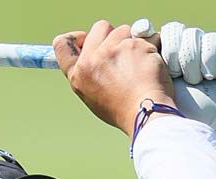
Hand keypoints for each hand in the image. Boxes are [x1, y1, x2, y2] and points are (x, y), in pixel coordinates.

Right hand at [53, 20, 174, 135]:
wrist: (146, 114)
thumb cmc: (124, 111)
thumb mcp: (94, 96)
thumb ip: (90, 73)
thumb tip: (96, 53)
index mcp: (78, 74)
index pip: (62, 44)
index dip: (76, 36)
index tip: (86, 38)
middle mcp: (92, 60)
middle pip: (100, 27)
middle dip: (113, 35)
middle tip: (123, 53)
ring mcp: (113, 50)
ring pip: (125, 30)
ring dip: (134, 41)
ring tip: (140, 64)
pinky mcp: (134, 44)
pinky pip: (146, 36)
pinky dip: (152, 46)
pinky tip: (152, 63)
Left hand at [131, 19, 215, 148]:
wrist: (214, 130)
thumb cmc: (179, 119)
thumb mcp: (148, 94)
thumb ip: (133, 70)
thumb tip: (121, 44)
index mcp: (159, 61)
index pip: (150, 33)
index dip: (144, 29)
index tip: (141, 31)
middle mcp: (181, 54)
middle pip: (171, 31)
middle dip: (172, 51)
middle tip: (174, 73)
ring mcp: (202, 51)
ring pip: (190, 34)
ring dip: (189, 58)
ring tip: (193, 81)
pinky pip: (212, 40)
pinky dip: (208, 57)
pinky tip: (209, 76)